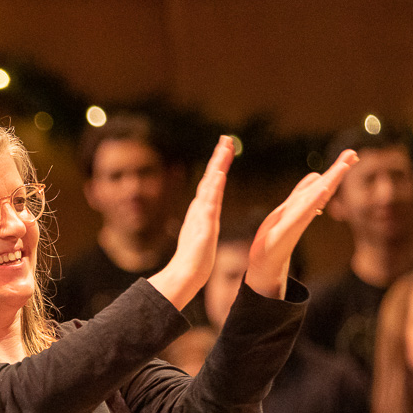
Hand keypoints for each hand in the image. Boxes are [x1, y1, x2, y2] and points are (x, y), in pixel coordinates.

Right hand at [148, 136, 234, 310]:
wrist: (186, 274)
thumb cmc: (195, 261)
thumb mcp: (202, 238)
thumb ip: (203, 227)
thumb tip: (204, 222)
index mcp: (202, 211)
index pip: (212, 184)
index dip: (218, 166)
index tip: (225, 150)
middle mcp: (200, 209)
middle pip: (210, 178)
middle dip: (218, 157)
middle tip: (226, 138)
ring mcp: (201, 215)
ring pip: (211, 184)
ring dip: (218, 164)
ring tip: (225, 147)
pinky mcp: (204, 224)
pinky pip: (210, 201)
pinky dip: (214, 186)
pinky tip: (219, 174)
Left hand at [243, 150, 357, 298]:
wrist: (265, 265)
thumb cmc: (276, 238)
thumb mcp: (287, 211)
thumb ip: (302, 194)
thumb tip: (317, 176)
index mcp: (302, 207)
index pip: (322, 185)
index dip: (336, 171)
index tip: (351, 154)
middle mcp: (301, 214)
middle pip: (322, 190)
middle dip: (337, 172)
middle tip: (353, 154)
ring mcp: (294, 224)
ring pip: (314, 201)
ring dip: (328, 184)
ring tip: (341, 168)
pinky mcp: (284, 234)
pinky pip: (299, 217)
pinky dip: (311, 204)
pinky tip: (321, 192)